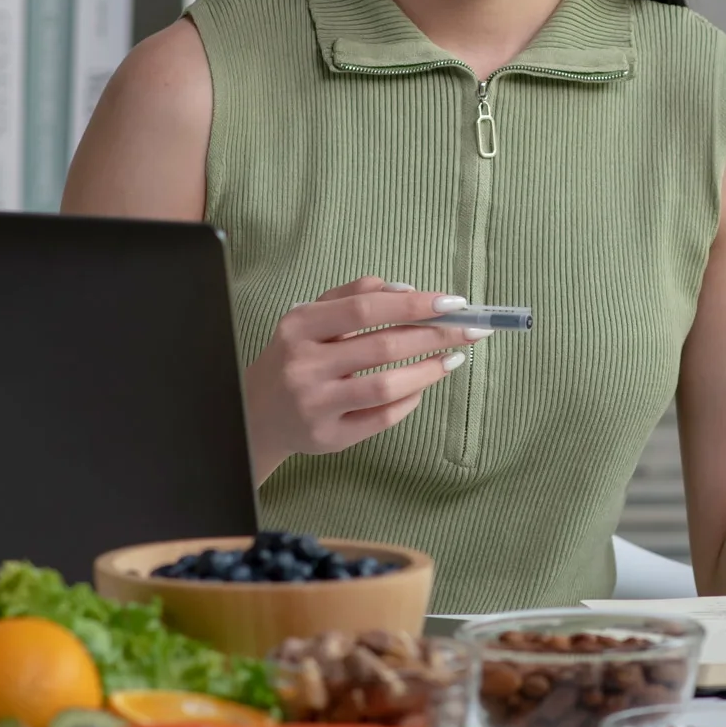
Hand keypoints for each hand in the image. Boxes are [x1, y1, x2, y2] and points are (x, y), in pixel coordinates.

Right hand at [245, 277, 480, 481]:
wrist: (255, 413)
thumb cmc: (295, 356)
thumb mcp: (310, 317)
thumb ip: (354, 295)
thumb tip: (407, 288)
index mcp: (299, 326)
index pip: (365, 309)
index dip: (413, 304)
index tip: (453, 302)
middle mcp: (303, 366)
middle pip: (382, 346)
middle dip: (435, 336)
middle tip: (470, 329)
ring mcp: (315, 405)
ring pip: (386, 386)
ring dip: (429, 371)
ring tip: (454, 358)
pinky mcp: (327, 438)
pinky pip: (382, 419)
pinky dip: (409, 400)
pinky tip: (422, 387)